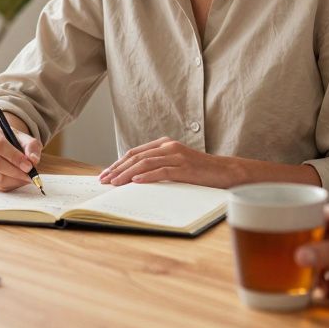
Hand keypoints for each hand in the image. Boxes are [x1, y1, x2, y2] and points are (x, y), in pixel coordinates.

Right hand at [0, 112, 42, 190]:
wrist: (1, 147)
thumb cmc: (14, 143)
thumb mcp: (26, 140)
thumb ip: (32, 147)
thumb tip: (33, 160)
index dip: (15, 157)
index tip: (29, 166)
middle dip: (16, 172)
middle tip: (30, 175)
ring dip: (14, 181)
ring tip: (25, 178)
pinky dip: (9, 186)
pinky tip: (17, 181)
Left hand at [99, 137, 236, 187]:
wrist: (224, 171)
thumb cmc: (198, 171)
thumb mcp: (174, 164)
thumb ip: (157, 165)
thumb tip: (132, 178)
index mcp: (164, 144)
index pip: (134, 152)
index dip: (117, 163)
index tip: (105, 174)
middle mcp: (168, 146)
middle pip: (136, 157)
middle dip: (117, 169)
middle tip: (104, 180)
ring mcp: (177, 156)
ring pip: (145, 163)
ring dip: (127, 174)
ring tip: (115, 183)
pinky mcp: (185, 168)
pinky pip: (162, 171)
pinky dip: (147, 176)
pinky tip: (136, 182)